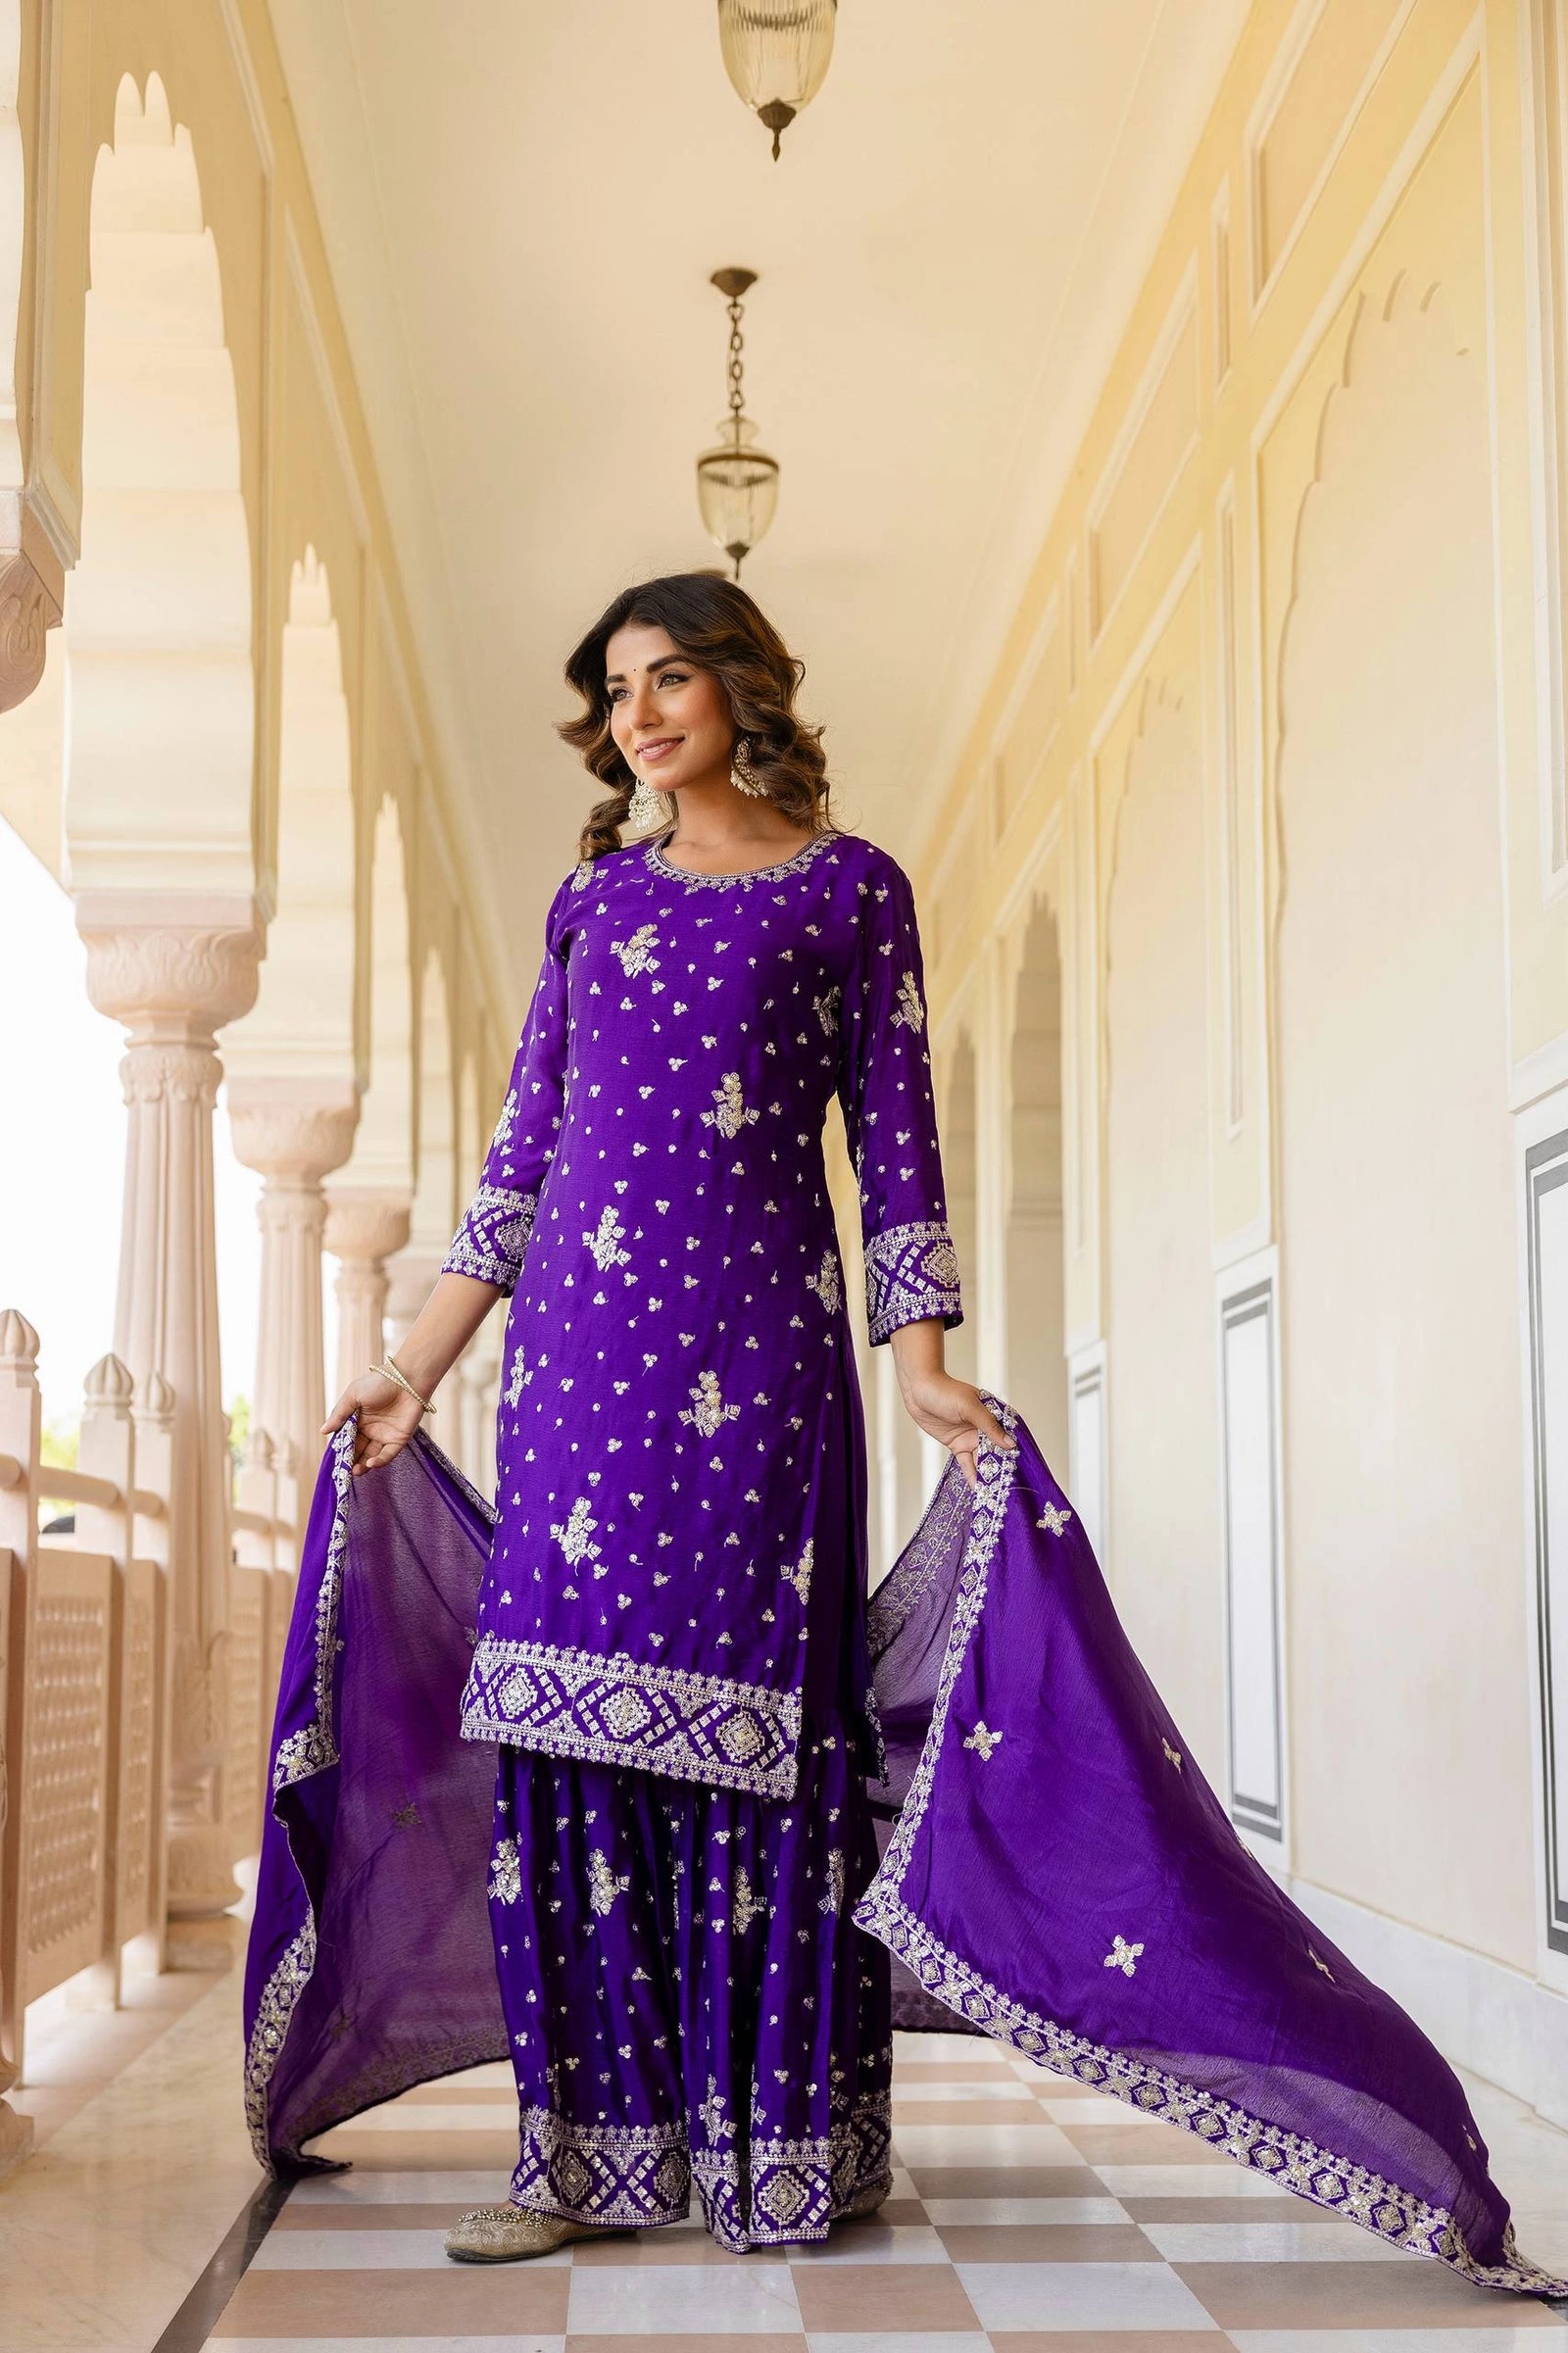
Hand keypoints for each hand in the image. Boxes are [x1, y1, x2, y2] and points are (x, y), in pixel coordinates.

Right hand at [321, 1369, 426, 1476]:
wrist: (407, 1379)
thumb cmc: (379, 1382)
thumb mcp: (353, 1395)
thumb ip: (339, 1414)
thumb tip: (323, 1431)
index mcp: (357, 1419)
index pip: (346, 1439)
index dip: (340, 1449)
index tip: (333, 1460)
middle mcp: (370, 1429)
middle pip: (357, 1450)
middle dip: (350, 1461)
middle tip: (344, 1471)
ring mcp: (384, 1435)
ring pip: (371, 1456)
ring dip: (362, 1465)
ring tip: (355, 1471)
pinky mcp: (398, 1440)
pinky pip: (387, 1455)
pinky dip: (379, 1461)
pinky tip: (370, 1463)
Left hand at [896, 1366, 1016, 1489]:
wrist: (918, 1390)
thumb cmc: (945, 1391)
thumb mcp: (969, 1407)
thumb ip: (989, 1426)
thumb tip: (1010, 1444)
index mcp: (993, 1414)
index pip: (1008, 1436)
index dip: (1015, 1453)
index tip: (1023, 1471)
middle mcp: (984, 1428)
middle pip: (996, 1451)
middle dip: (1002, 1468)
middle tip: (1010, 1488)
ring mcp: (971, 1437)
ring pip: (982, 1460)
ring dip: (987, 1474)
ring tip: (995, 1492)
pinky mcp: (957, 1445)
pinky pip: (967, 1463)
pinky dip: (972, 1475)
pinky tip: (978, 1488)